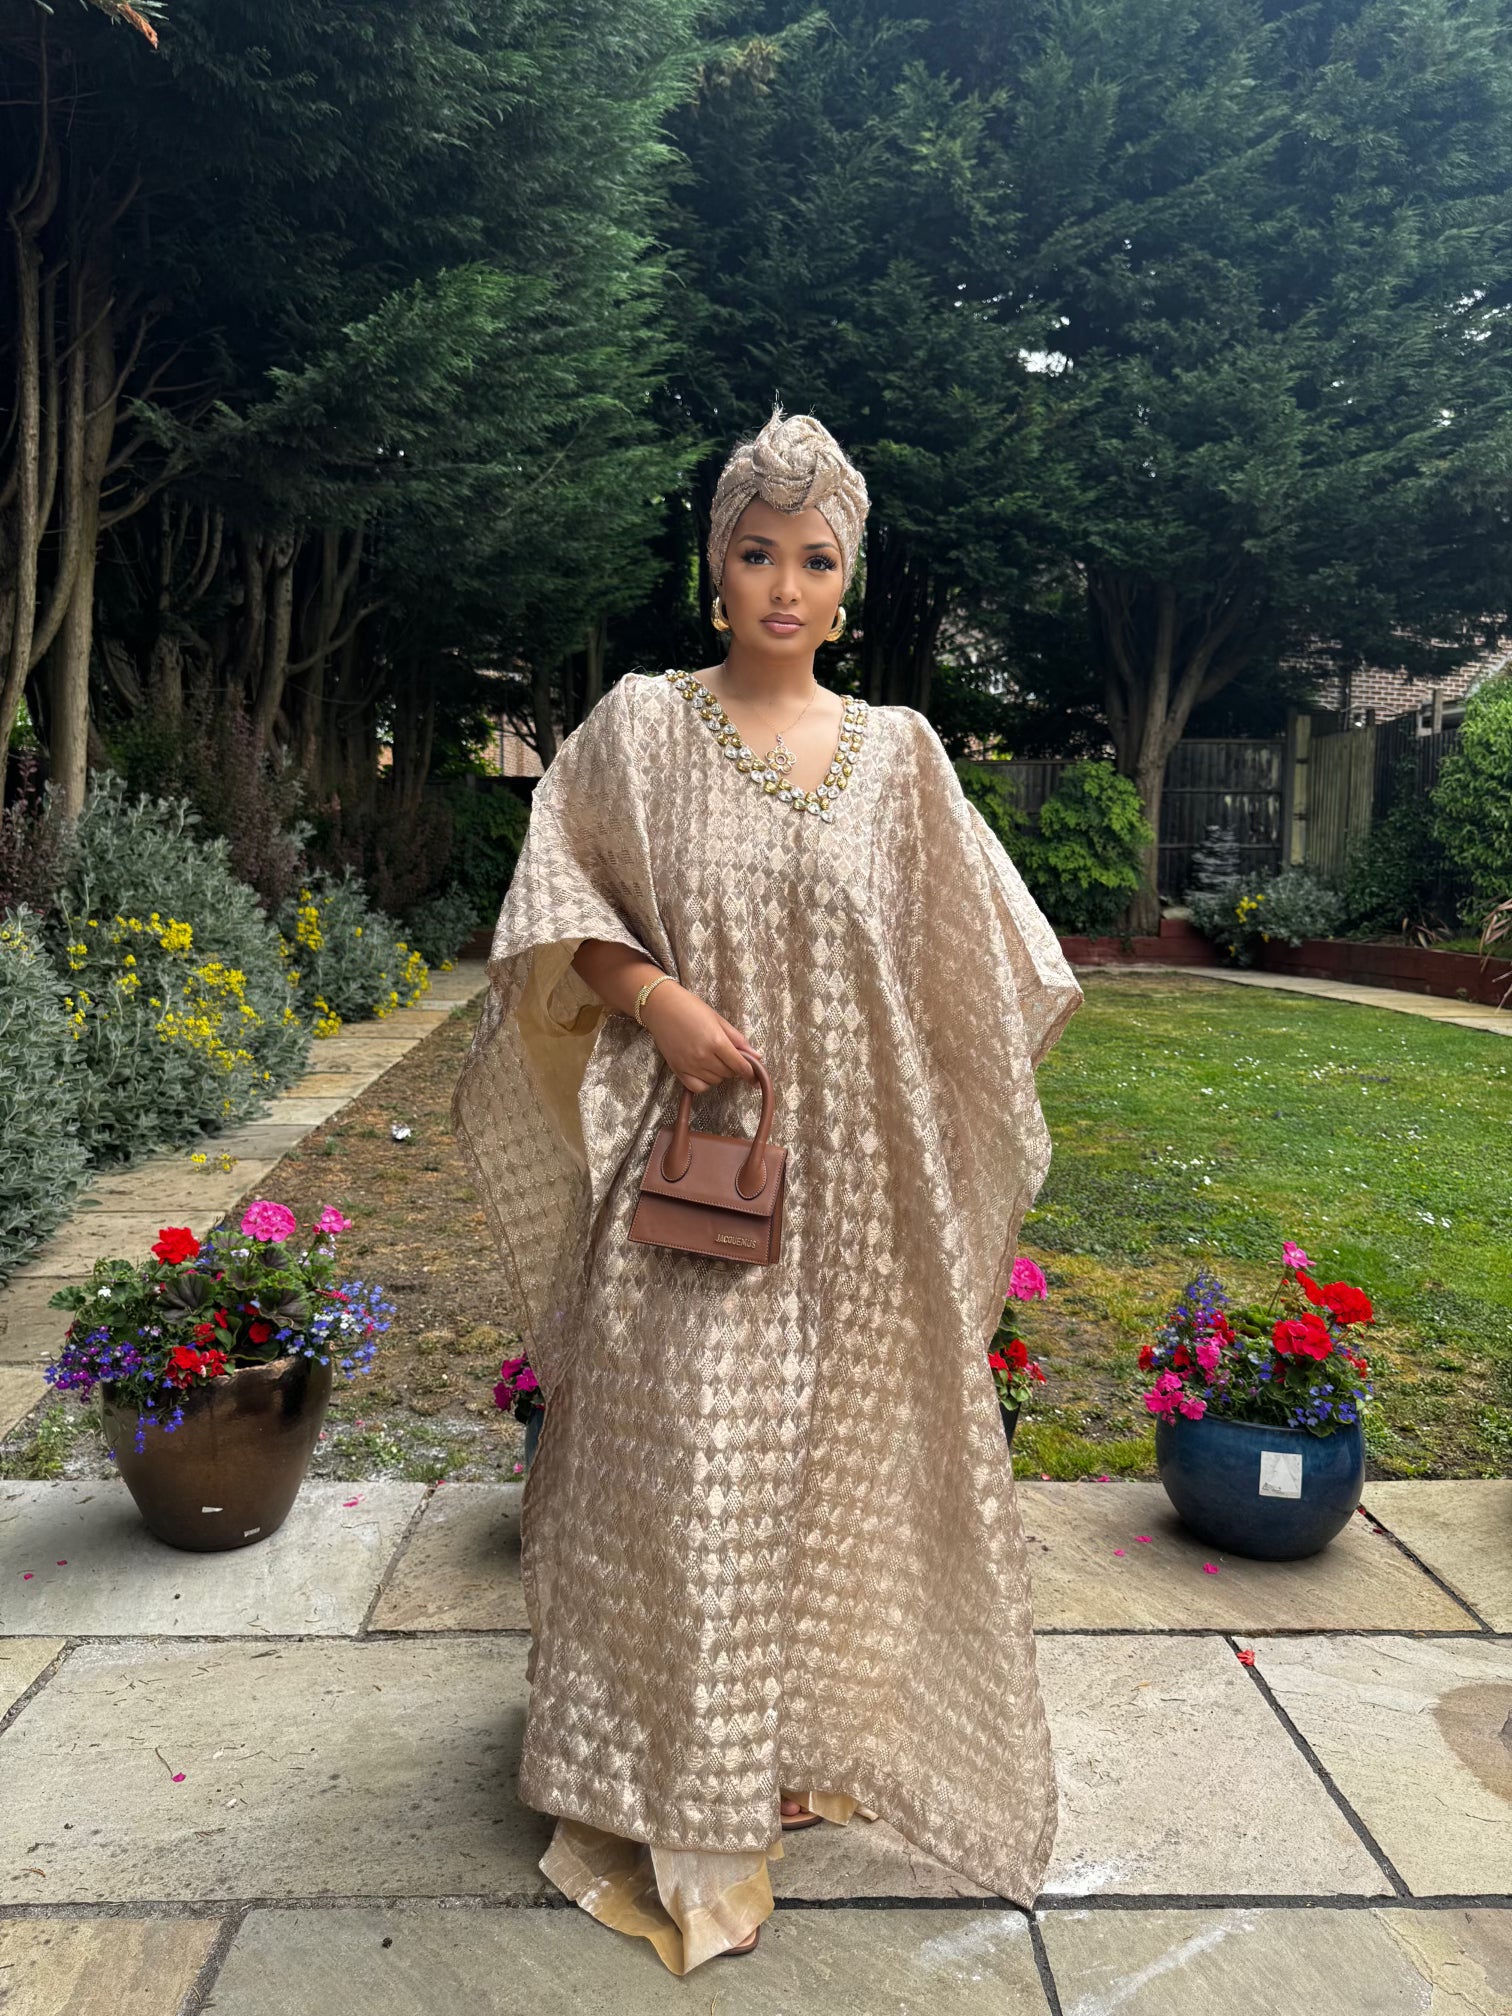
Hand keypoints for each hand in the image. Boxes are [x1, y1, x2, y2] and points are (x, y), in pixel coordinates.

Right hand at [640, 982, 761, 1094]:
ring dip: (720, 1074)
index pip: (740, 1066)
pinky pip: (698, 1087)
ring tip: (714, 1059)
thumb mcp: (718, 1020)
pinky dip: (705, 1083)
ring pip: (715, 1081)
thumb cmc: (691, 1008)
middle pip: (729, 1074)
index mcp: (716, 1041)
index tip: (753, 1075)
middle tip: (728, 1056)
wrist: (661, 1007)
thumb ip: (738, 1039)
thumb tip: (757, 1056)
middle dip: (734, 1068)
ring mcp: (689, 1065)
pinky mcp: (678, 1070)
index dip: (750, 1072)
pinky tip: (704, 1071)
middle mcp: (703, 1056)